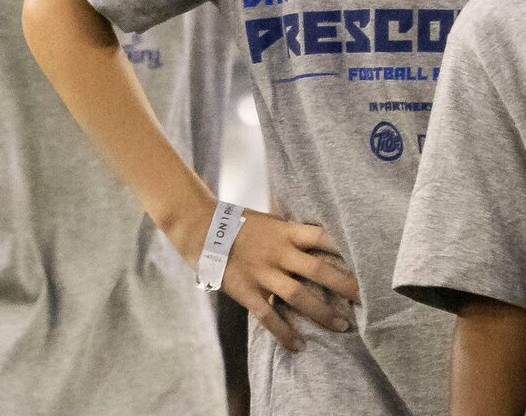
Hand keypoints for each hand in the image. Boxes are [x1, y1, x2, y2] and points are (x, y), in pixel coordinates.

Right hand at [183, 204, 357, 351]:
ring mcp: (261, 272)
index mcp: (283, 232)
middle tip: (369, 301)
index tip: (369, 261)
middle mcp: (276, 252)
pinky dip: (284, 333)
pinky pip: (268, 315)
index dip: (347, 249)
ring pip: (299, 296)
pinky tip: (298, 345)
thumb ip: (291, 232)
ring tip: (343, 326)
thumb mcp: (266, 220)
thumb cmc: (235, 222)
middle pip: (320, 270)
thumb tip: (323, 239)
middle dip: (347, 287)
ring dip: (323, 313)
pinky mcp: (244, 289)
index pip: (323, 237)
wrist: (195, 226)